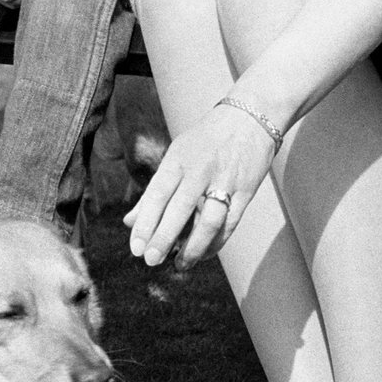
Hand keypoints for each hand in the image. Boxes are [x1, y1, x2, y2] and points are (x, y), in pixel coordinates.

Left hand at [125, 100, 281, 267]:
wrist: (251, 117)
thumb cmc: (206, 140)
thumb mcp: (176, 156)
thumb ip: (154, 191)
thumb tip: (129, 222)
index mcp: (178, 159)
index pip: (157, 195)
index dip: (145, 223)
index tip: (136, 248)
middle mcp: (201, 170)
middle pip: (180, 209)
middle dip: (163, 238)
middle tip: (150, 261)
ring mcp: (225, 181)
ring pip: (208, 221)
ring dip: (193, 248)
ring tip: (179, 265)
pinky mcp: (246, 191)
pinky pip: (230, 224)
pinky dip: (216, 243)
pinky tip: (203, 255)